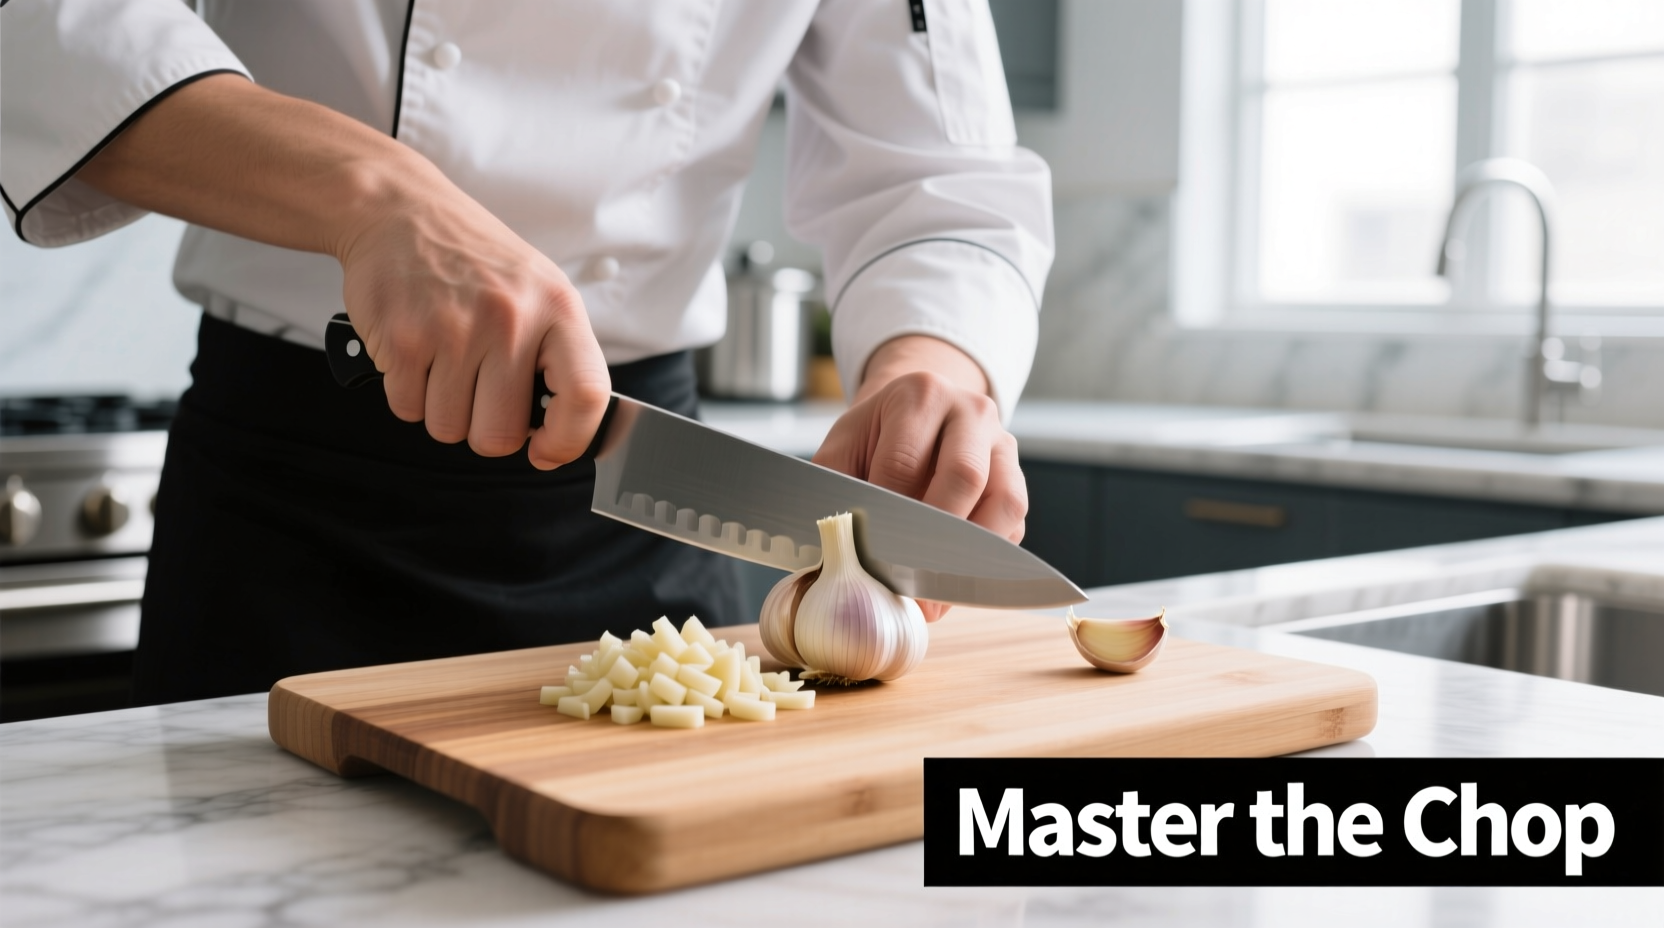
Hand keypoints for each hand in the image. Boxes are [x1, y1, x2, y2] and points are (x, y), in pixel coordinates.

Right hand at [335, 189, 611, 467]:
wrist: (402, 212)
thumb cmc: (476, 260)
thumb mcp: (540, 290)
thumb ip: (556, 356)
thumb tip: (558, 432)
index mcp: (557, 309)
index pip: (586, 395)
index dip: (568, 440)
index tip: (547, 450)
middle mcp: (510, 320)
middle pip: (500, 435)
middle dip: (485, 428)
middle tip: (478, 390)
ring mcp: (453, 331)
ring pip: (449, 428)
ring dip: (443, 408)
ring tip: (446, 361)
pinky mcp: (402, 339)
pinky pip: (408, 410)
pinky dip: (409, 393)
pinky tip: (417, 353)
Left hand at [813, 336, 1026, 620]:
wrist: (918, 413)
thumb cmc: (877, 436)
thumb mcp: (844, 446)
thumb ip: (832, 487)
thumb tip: (834, 543)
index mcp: (921, 396)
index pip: (906, 462)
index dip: (887, 513)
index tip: (871, 553)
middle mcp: (971, 412)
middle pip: (965, 476)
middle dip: (934, 536)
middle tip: (908, 578)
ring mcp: (1003, 445)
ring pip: (1005, 502)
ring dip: (971, 552)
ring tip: (937, 588)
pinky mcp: (1017, 479)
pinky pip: (1014, 523)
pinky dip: (987, 557)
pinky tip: (956, 577)